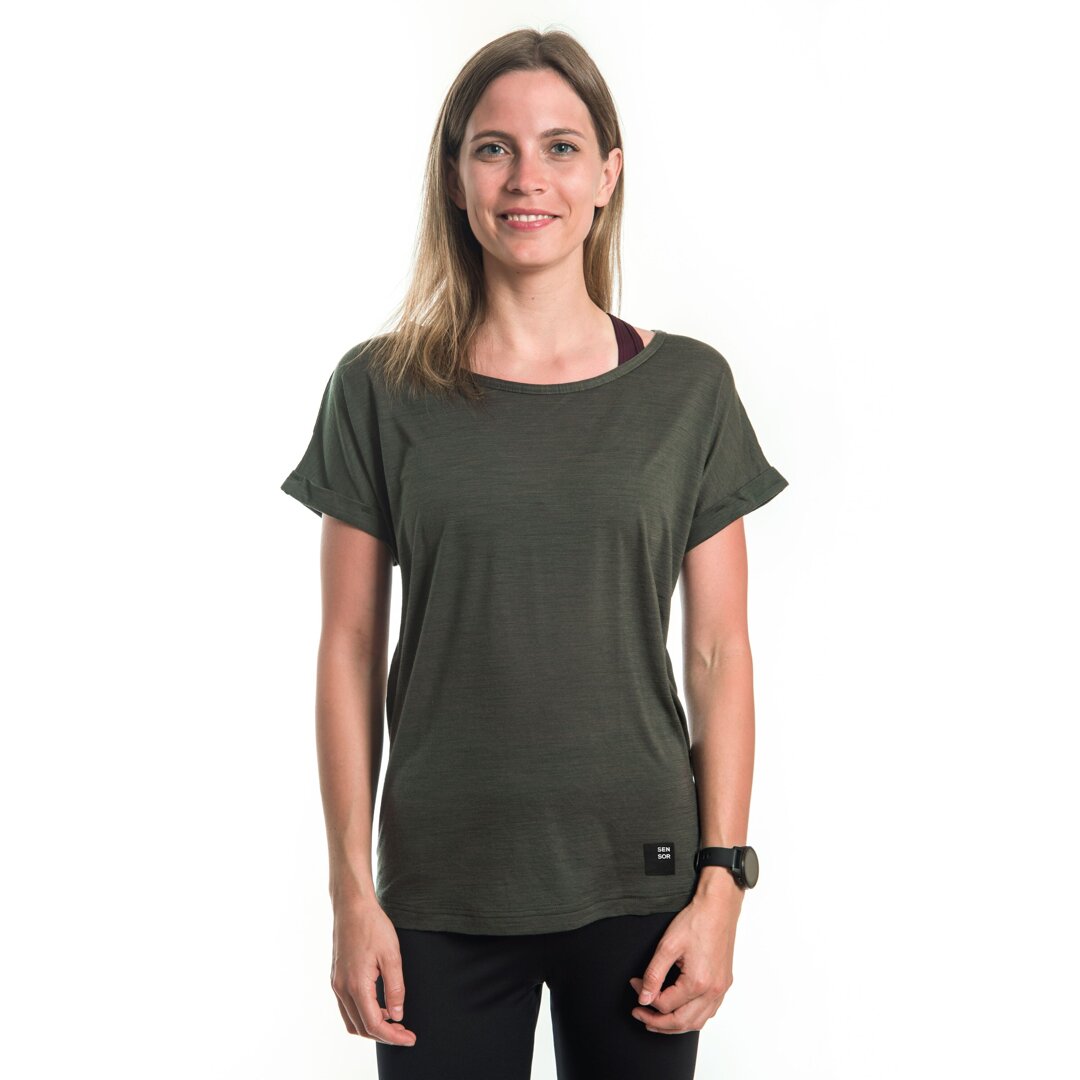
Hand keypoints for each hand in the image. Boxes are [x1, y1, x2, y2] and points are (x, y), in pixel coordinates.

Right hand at [330, 897, 417, 1046]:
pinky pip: (347, 1007)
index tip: (410, 1038)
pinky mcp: (336, 978)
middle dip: (384, 1035)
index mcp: (357, 985)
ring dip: (372, 1027)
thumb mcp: (392, 955)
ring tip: (394, 1021)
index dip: (393, 1036)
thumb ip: (395, 988)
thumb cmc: (373, 926)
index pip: (374, 1024)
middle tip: (405, 1032)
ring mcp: (337, 984)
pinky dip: (363, 1014)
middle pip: (361, 1027)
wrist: (352, 906)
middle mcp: (342, 988)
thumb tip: (397, 1015)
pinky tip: (379, 1006)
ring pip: (352, 1020)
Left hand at [627, 882, 742, 1033]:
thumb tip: (643, 997)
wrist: (718, 908)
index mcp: (697, 982)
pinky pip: (709, 1012)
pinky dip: (692, 1018)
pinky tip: (681, 1011)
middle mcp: (713, 991)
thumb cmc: (695, 922)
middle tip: (639, 1014)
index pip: (665, 1004)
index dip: (645, 997)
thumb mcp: (667, 946)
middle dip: (657, 1023)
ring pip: (697, 1022)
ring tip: (656, 1019)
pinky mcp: (724, 984)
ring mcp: (721, 989)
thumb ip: (654, 974)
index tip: (634, 984)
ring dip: (675, 1025)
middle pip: (681, 1022)